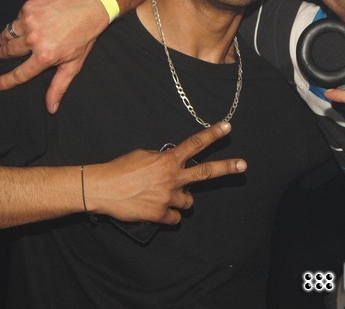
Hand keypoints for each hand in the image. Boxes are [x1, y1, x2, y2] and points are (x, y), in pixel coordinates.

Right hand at [0, 0, 108, 112]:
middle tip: (3, 54)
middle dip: (4, 54)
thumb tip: (51, 108)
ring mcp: (30, 21)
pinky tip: (29, 23)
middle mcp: (34, 39)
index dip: (6, 81)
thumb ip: (58, 86)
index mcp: (45, 56)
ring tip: (9, 40)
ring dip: (6, 39)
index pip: (20, 73)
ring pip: (8, 34)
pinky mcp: (29, 6)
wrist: (90, 6)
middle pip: (9, 51)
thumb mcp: (73, 64)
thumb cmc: (84, 37)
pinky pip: (16, 18)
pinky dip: (20, 22)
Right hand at [84, 122, 245, 223]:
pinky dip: (168, 215)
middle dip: (226, 167)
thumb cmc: (120, 169)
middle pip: (205, 172)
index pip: (194, 144)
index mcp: (167, 160)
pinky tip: (155, 209)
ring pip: (188, 201)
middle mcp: (172, 177)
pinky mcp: (160, 214)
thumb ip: (162, 158)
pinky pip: (174, 218)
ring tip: (163, 195)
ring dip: (180, 199)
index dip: (212, 135)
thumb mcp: (143, 155)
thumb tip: (171, 161)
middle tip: (243, 165)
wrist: (102, 188)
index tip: (227, 126)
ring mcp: (168, 197)